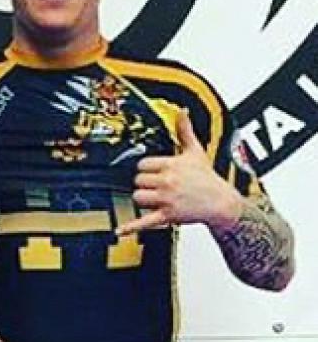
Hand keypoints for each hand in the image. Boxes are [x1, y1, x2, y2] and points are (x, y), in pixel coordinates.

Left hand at [116, 109, 242, 235]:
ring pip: (138, 197)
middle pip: (138, 180)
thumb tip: (181, 112)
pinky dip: (131, 226)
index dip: (146, 168)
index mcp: (171, 165)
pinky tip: (120, 229)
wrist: (221, 202)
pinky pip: (145, 221)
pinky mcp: (167, 216)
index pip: (143, 164)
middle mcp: (167, 181)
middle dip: (145, 183)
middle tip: (157, 185)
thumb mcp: (195, 151)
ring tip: (155, 197)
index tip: (154, 171)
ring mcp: (166, 199)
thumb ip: (184, 131)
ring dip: (143, 198)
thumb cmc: (207, 178)